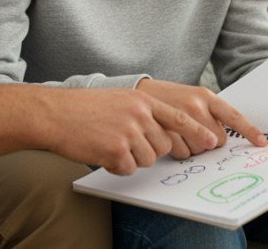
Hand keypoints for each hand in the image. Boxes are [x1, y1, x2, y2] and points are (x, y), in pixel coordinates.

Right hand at [38, 88, 218, 174]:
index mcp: (143, 99)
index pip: (179, 117)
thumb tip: (167, 136)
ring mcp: (129, 131)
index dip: (198, 131)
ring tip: (109, 143)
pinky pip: (128, 168)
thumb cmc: (85, 109)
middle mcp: (140, 114)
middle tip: (125, 142)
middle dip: (149, 150)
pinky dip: (116, 166)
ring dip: (131, 159)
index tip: (212, 141)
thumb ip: (144, 113)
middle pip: (165, 145)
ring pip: (148, 159)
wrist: (55, 113)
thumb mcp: (120, 100)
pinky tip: (100, 151)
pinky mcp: (116, 149)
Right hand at [136, 79, 267, 158]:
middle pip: (217, 140)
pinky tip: (169, 139)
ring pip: (200, 150)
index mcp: (205, 96)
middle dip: (208, 143)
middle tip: (193, 134)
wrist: (138, 93)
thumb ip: (208, 113)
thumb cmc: (168, 99)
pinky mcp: (167, 130)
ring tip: (178, 134)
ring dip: (192, 148)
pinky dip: (178, 152)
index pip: (233, 116)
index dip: (249, 130)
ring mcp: (181, 117)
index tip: (262, 142)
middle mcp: (196, 105)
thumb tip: (222, 139)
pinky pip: (183, 153)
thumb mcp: (192, 98)